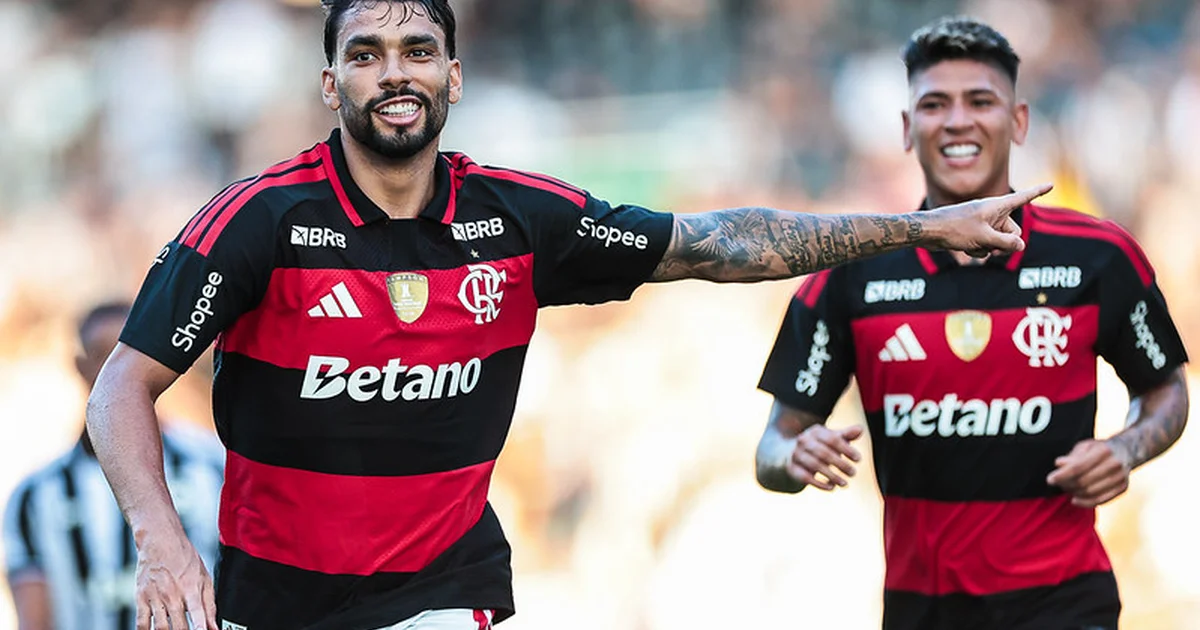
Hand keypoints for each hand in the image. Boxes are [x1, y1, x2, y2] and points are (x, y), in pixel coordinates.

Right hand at [134, 527, 217, 629]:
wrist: (160, 541)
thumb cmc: (184, 558)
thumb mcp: (204, 577)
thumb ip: (209, 604)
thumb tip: (214, 626)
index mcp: (191, 588)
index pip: (198, 614)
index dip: (201, 628)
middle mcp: (173, 594)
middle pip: (179, 626)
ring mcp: (156, 597)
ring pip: (161, 627)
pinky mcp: (141, 597)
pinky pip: (141, 622)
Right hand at [785, 425, 863, 490]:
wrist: (790, 453)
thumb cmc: (819, 445)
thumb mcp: (832, 439)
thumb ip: (846, 435)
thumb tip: (860, 429)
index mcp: (815, 431)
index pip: (832, 439)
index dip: (846, 449)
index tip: (858, 459)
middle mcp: (803, 440)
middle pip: (824, 453)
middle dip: (841, 464)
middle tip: (853, 473)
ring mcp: (796, 454)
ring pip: (815, 465)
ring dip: (832, 476)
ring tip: (845, 483)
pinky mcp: (791, 468)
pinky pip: (805, 477)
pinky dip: (819, 484)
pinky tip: (832, 487)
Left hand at [924, 184, 1052, 256]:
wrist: (929, 232)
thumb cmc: (955, 228)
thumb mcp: (984, 237)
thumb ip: (1006, 242)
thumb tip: (1021, 245)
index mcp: (997, 206)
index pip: (1023, 198)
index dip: (1038, 192)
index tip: (1051, 184)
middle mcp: (992, 213)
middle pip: (1013, 232)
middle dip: (1005, 243)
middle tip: (991, 247)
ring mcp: (983, 224)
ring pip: (999, 242)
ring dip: (989, 248)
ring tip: (974, 245)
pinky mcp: (974, 233)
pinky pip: (986, 246)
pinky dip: (979, 250)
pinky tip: (966, 249)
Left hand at [1045, 439, 1133, 507]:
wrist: (1124, 452)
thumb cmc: (1098, 449)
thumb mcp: (1084, 446)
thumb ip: (1071, 456)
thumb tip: (1059, 464)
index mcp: (1104, 450)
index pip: (1078, 467)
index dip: (1062, 475)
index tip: (1050, 479)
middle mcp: (1115, 464)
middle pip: (1084, 481)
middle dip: (1066, 485)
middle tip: (1057, 484)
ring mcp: (1121, 477)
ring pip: (1091, 492)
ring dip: (1074, 493)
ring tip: (1066, 489)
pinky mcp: (1123, 488)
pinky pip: (1101, 500)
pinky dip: (1086, 503)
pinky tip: (1075, 500)